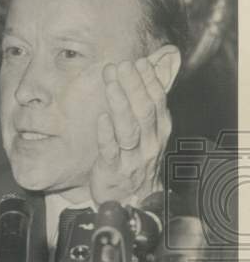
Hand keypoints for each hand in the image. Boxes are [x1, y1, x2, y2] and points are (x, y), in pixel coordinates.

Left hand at [90, 47, 179, 203]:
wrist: (131, 200)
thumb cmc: (135, 158)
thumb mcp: (146, 132)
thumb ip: (146, 104)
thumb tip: (151, 72)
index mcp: (158, 130)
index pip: (157, 100)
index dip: (148, 81)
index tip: (137, 61)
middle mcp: (150, 142)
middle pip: (144, 109)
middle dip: (133, 86)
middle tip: (122, 65)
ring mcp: (133, 157)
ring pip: (129, 128)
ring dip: (120, 103)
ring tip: (111, 83)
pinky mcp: (113, 170)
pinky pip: (110, 150)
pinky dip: (106, 133)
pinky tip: (101, 117)